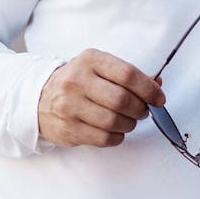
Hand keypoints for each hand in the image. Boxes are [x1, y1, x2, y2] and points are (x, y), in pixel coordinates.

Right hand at [37, 48, 163, 147]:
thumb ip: (129, 75)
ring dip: (129, 124)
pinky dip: (117, 137)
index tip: (159, 98)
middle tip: (143, 111)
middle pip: (122, 100)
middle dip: (140, 109)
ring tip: (128, 120)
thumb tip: (157, 83)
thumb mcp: (101, 69)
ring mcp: (69, 105)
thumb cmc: (79, 82)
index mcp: (91, 60)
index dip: (149, 89)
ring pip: (114, 122)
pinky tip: (115, 130)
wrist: (40, 98)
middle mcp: (77, 80)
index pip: (128, 74)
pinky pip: (104, 138)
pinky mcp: (68, 128)